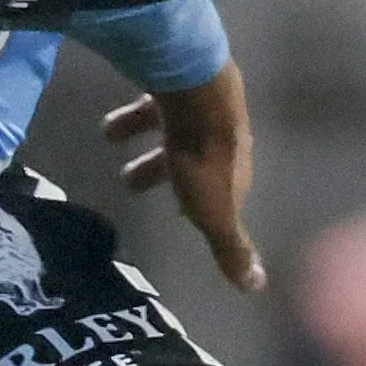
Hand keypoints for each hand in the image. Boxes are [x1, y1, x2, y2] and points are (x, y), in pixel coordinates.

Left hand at [103, 63, 263, 291]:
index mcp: (235, 169)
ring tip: (108, 136)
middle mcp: (224, 134)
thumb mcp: (215, 212)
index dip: (201, 203)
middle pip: (190, 156)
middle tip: (127, 181)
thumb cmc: (203, 156)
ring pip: (169, 126)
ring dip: (140, 134)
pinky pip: (156, 99)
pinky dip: (134, 110)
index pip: (222, 190)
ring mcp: (203, 103)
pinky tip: (109, 117)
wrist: (198, 88)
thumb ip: (230, 247)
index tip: (178, 211)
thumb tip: (257, 288)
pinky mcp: (182, 78)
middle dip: (160, 168)